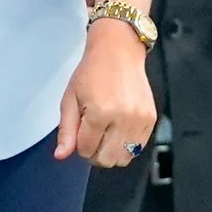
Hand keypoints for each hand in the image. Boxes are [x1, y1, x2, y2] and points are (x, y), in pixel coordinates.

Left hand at [56, 21, 156, 166]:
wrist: (118, 52)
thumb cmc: (92, 72)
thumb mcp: (70, 99)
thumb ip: (66, 130)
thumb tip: (61, 155)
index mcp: (99, 113)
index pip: (86, 150)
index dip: (79, 145)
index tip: (80, 132)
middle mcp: (122, 118)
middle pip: (106, 159)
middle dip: (95, 152)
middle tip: (92, 136)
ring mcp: (139, 120)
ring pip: (124, 158)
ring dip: (112, 152)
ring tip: (106, 134)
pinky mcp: (150, 119)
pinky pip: (139, 148)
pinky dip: (127, 145)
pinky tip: (119, 129)